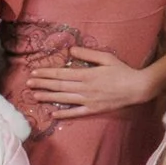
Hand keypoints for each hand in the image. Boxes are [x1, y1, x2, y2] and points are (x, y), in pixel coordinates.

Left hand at [26, 45, 157, 116]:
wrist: (137, 88)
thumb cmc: (122, 71)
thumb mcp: (106, 57)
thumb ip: (88, 54)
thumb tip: (71, 50)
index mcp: (87, 74)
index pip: (62, 74)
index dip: (47, 73)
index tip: (35, 72)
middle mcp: (85, 88)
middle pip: (59, 86)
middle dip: (43, 84)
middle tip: (28, 83)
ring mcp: (89, 100)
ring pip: (64, 98)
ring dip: (48, 97)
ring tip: (35, 96)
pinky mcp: (94, 109)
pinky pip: (76, 112)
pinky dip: (64, 114)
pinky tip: (53, 114)